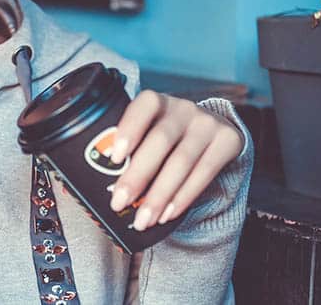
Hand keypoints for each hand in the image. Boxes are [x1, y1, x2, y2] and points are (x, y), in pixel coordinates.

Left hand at [108, 90, 243, 230]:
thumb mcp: (150, 130)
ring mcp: (207, 123)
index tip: (115, 156)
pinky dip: (183, 197)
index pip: (144, 106)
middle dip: (138, 175)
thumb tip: (92, 183)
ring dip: (160, 195)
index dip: (129, 128)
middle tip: (119, 202)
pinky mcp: (228, 141)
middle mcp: (183, 108)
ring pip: (182, 162)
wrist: (214, 129)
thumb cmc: (168, 135)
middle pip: (160, 141)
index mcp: (157, 101)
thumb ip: (129, 148)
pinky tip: (167, 213)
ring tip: (143, 218)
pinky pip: (204, 173)